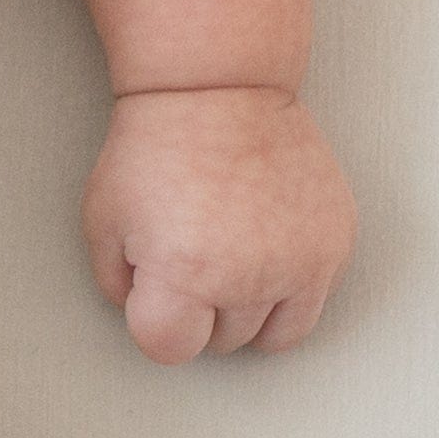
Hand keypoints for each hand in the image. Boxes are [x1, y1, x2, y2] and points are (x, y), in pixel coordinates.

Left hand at [81, 83, 355, 362]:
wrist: (220, 88)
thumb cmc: (155, 149)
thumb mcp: (104, 216)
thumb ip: (116, 283)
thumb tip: (143, 317)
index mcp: (183, 272)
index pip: (168, 348)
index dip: (153, 320)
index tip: (154, 289)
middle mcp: (248, 277)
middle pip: (220, 343)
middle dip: (199, 311)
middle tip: (189, 255)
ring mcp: (300, 263)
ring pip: (271, 338)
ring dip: (245, 311)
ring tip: (225, 258)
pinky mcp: (334, 247)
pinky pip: (310, 305)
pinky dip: (287, 291)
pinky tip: (261, 250)